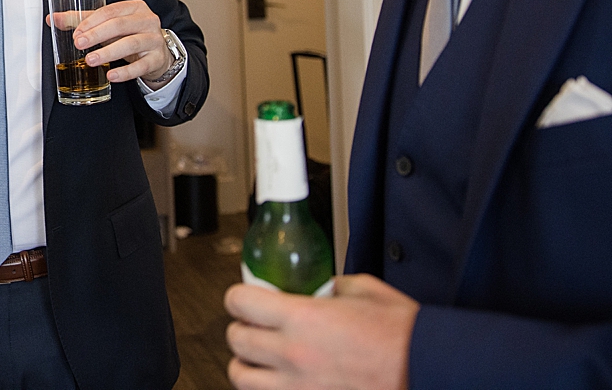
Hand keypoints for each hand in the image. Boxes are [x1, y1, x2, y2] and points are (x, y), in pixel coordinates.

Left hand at [53, 0, 170, 83]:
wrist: (157, 53)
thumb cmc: (130, 34)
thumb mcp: (110, 25)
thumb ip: (83, 20)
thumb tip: (53, 19)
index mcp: (134, 7)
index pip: (110, 11)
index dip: (91, 21)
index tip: (76, 33)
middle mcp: (147, 20)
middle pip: (119, 25)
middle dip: (96, 35)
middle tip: (79, 44)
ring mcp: (154, 39)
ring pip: (131, 44)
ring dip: (108, 52)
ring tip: (90, 60)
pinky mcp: (157, 59)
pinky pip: (141, 66)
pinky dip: (125, 72)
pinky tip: (111, 75)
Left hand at [225, 273, 418, 389]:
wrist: (430, 369)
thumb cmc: (403, 335)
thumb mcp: (364, 290)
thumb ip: (329, 286)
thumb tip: (317, 289)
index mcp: (302, 318)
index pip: (239, 302)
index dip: (240, 297)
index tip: (246, 299)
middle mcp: (294, 354)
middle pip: (236, 340)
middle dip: (242, 329)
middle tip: (255, 326)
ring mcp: (300, 387)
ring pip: (242, 378)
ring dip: (247, 365)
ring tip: (262, 359)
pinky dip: (271, 388)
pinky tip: (285, 380)